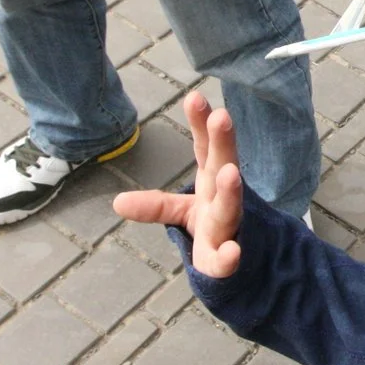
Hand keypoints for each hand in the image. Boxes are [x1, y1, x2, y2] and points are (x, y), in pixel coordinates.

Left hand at [113, 92, 245, 276]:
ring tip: (230, 175)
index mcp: (211, 185)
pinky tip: (231, 252)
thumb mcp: (184, 213)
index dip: (201, 125)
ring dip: (230, 191)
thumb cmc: (216, 230)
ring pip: (229, 208)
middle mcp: (222, 200)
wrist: (248, 268)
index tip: (194, 97)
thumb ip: (156, 205)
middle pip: (223, 167)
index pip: (206, 150)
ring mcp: (228, 229)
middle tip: (222, 117)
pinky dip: (229, 257)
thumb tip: (117, 202)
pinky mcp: (226, 262)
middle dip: (223, 143)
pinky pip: (227, 261)